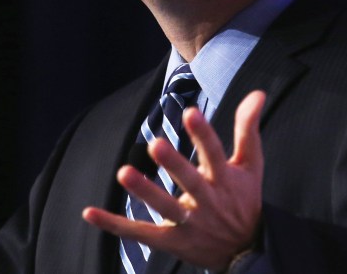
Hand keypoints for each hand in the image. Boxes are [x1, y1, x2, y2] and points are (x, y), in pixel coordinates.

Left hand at [82, 90, 264, 270]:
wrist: (249, 253)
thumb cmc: (245, 200)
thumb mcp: (251, 166)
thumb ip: (248, 129)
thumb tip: (257, 92)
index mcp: (225, 179)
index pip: (214, 154)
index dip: (203, 134)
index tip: (190, 112)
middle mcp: (207, 201)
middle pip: (190, 181)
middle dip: (174, 164)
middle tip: (155, 144)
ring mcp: (189, 223)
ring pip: (165, 207)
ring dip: (145, 191)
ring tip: (124, 172)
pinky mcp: (171, 241)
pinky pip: (140, 233)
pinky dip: (114, 224)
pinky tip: (89, 212)